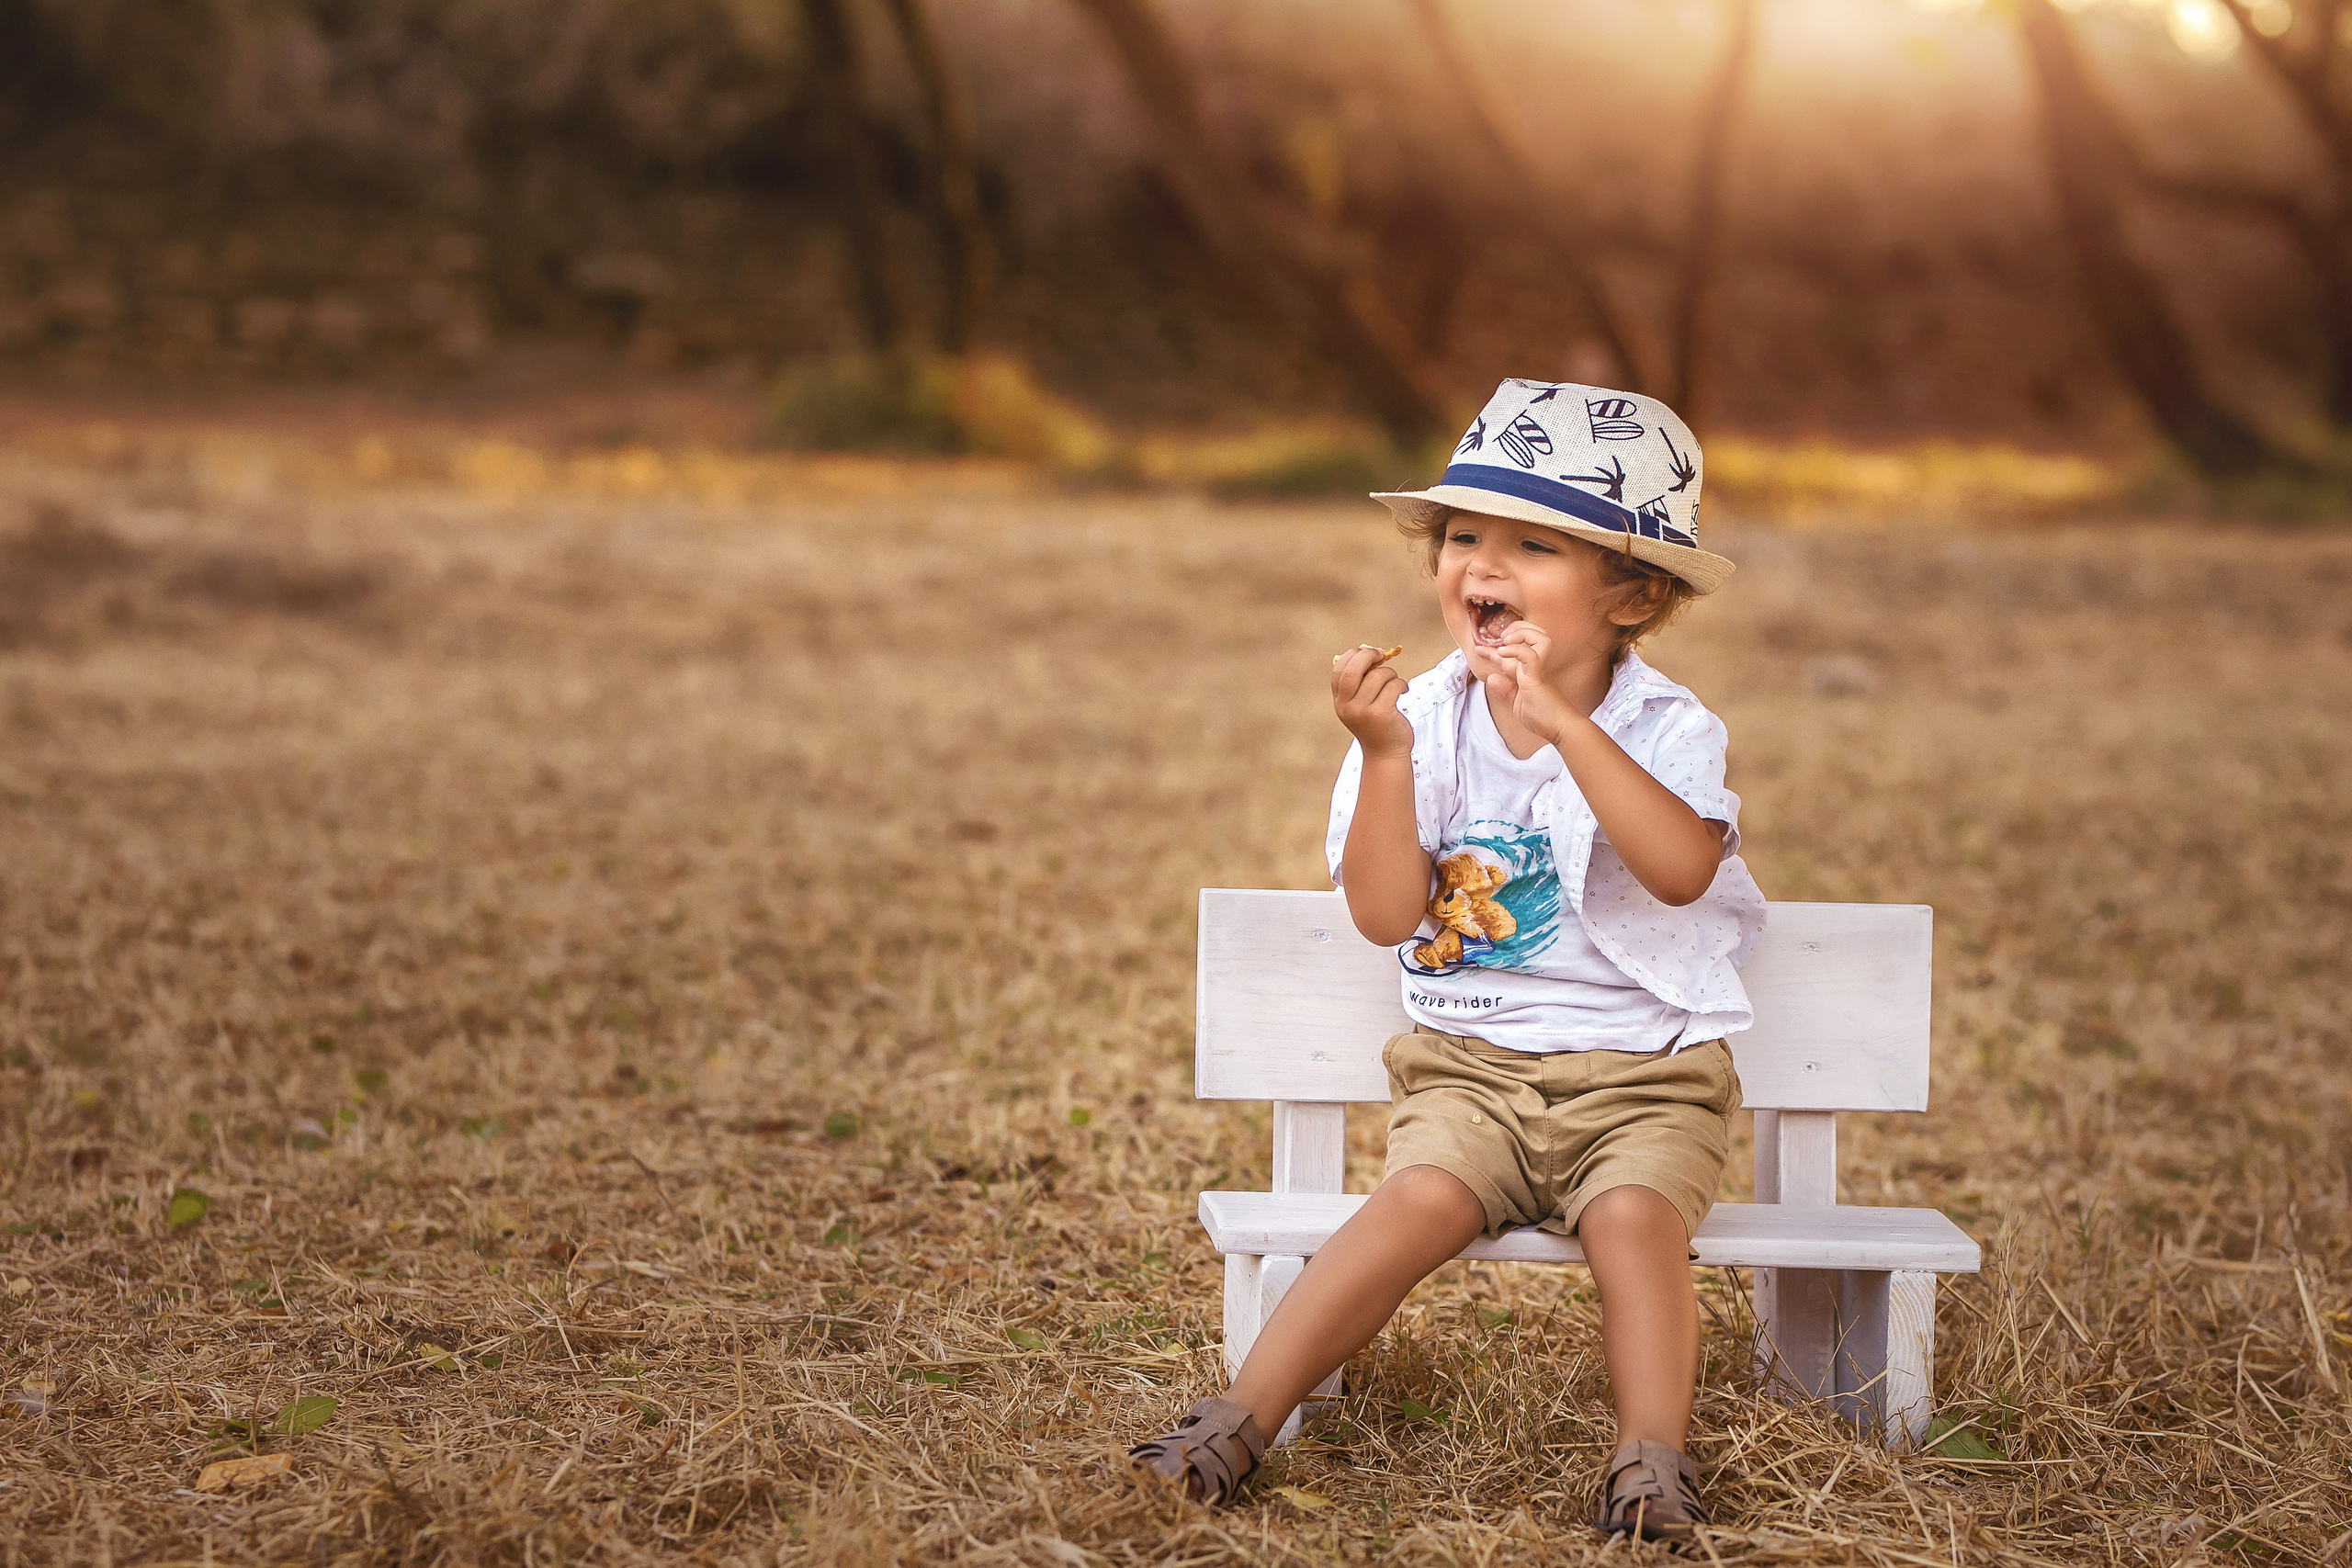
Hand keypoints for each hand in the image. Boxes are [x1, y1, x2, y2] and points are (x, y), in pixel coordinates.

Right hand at [1331, 644, 1412, 757]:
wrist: (1386, 753)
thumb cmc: (1376, 723)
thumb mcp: (1361, 704)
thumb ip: (1360, 682)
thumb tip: (1369, 651)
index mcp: (1340, 701)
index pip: (1339, 669)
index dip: (1353, 655)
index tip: (1369, 653)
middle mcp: (1347, 706)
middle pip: (1353, 669)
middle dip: (1369, 655)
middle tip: (1381, 655)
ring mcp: (1363, 711)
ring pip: (1378, 676)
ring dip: (1391, 674)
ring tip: (1395, 683)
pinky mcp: (1381, 714)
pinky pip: (1393, 686)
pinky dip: (1401, 684)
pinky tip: (1402, 691)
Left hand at [1488, 621, 1577, 742]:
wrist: (1561, 729)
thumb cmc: (1544, 718)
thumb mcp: (1517, 704)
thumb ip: (1505, 691)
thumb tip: (1491, 677)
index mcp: (1531, 671)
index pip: (1514, 651)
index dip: (1495, 648)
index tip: (1479, 649)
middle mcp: (1537, 666)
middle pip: (1533, 634)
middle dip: (1516, 628)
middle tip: (1500, 637)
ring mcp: (1539, 670)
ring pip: (1538, 637)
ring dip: (1520, 634)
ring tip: (1505, 640)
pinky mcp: (1539, 677)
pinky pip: (1530, 656)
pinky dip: (1516, 650)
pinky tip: (1503, 652)